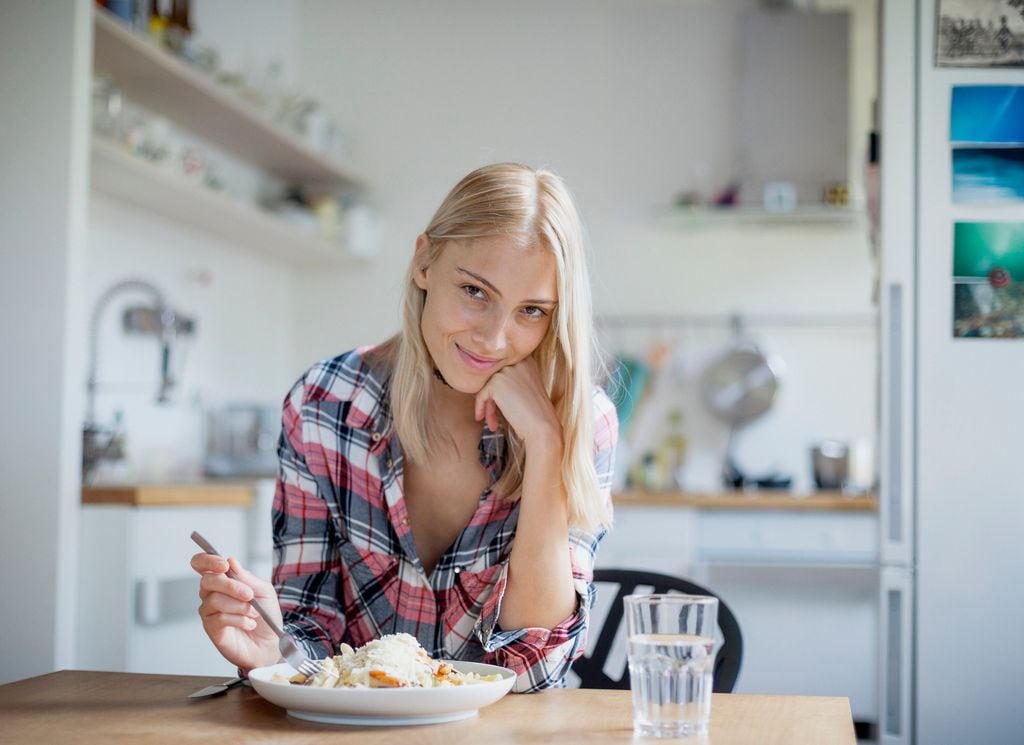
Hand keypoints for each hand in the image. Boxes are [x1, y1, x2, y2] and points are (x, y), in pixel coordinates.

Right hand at [191, 553, 281, 671]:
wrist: (270, 642)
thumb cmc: (266, 615)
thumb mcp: (263, 591)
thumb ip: (247, 577)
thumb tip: (231, 561)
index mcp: (223, 580)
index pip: (202, 564)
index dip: (207, 560)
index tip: (224, 565)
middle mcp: (212, 594)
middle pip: (207, 580)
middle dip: (230, 585)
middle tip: (249, 594)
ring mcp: (210, 611)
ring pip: (214, 600)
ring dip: (239, 606)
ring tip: (254, 613)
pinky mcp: (211, 629)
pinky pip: (219, 618)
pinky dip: (238, 620)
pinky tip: (249, 624)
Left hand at [474, 356, 562, 448]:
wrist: (542, 426)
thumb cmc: (536, 412)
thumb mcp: (527, 388)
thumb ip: (512, 380)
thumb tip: (490, 385)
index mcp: (526, 360)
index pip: (503, 370)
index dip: (499, 389)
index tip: (499, 404)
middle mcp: (516, 362)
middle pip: (494, 378)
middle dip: (492, 398)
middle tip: (494, 415)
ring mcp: (506, 370)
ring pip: (487, 387)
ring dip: (488, 406)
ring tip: (493, 421)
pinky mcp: (496, 382)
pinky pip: (481, 395)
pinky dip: (480, 408)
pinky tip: (485, 420)